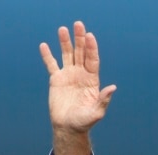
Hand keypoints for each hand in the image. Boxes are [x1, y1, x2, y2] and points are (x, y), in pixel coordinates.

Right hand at [39, 21, 115, 154]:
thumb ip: (104, 99)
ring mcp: (69, 75)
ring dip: (65, 42)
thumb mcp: (97, 112)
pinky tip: (44, 45)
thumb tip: (113, 87)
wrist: (69, 127)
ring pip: (67, 55)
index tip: (90, 36)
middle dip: (80, 39)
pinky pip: (51, 65)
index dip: (92, 48)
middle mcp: (81, 74)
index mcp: (92, 79)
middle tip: (78, 24)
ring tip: (63, 29)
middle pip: (81, 53)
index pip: (92, 60)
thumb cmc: (85, 121)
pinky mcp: (56, 80)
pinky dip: (47, 56)